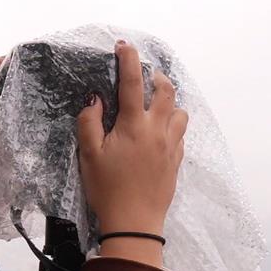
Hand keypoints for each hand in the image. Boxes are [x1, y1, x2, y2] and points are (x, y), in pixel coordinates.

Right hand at [77, 41, 187, 266]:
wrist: (135, 224)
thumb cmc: (108, 190)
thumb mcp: (89, 155)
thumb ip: (90, 122)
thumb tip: (95, 100)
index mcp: (134, 125)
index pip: (132, 81)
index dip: (128, 59)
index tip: (124, 46)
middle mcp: (157, 130)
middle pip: (167, 90)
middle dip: (156, 77)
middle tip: (144, 77)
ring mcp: (170, 146)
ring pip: (180, 111)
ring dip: (169, 102)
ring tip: (155, 106)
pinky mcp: (176, 161)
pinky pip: (180, 133)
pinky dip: (172, 124)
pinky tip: (159, 132)